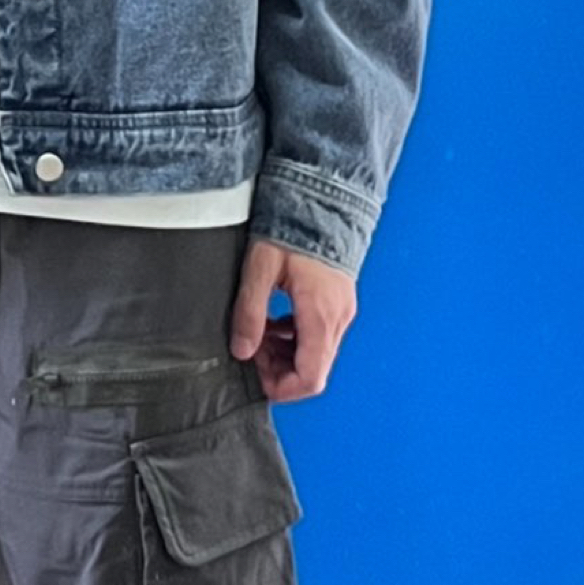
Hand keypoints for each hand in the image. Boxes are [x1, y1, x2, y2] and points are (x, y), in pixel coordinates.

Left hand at [229, 241, 356, 403]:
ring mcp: (341, 310)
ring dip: (285, 354)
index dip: (283, 389)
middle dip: (279, 370)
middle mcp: (338, 318)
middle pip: (313, 370)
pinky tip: (272, 321)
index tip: (256, 379)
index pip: (311, 378)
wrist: (322, 196)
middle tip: (250, 349)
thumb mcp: (260, 268)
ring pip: (315, 354)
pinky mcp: (338, 302)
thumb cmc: (293, 226)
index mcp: (321, 315)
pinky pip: (318, 335)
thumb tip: (242, 350)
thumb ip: (250, 312)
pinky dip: (294, 338)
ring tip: (256, 333)